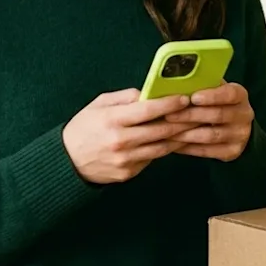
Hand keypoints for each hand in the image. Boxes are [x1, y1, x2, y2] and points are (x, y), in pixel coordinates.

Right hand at [62, 89, 196, 183]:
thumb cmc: (83, 128)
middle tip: (198, 112)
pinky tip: (174, 141)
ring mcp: (126, 159)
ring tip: (193, 126)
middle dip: (182, 120)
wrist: (67, 161)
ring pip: (162, 147)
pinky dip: (164, 149)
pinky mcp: (129, 173)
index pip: (148, 110)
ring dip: (179, 137)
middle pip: (160, 130)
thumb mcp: (98, 105)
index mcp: (112, 119)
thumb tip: (149, 93)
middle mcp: (121, 141)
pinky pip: (152, 158)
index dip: (169, 103)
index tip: (184, 97)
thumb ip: (124, 98)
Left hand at [164, 82, 253, 161]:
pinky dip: (188, 148)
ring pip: (210, 136)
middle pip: (218, 115)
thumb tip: (176, 82)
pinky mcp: (232, 151)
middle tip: (169, 115)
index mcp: (240, 95)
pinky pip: (207, 151)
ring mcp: (240, 135)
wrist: (234, 127)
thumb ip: (201, 86)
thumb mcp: (214, 90)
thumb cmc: (216, 103)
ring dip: (186, 134)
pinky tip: (174, 144)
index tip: (193, 97)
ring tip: (167, 131)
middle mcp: (244, 115)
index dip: (212, 96)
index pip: (230, 94)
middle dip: (191, 115)